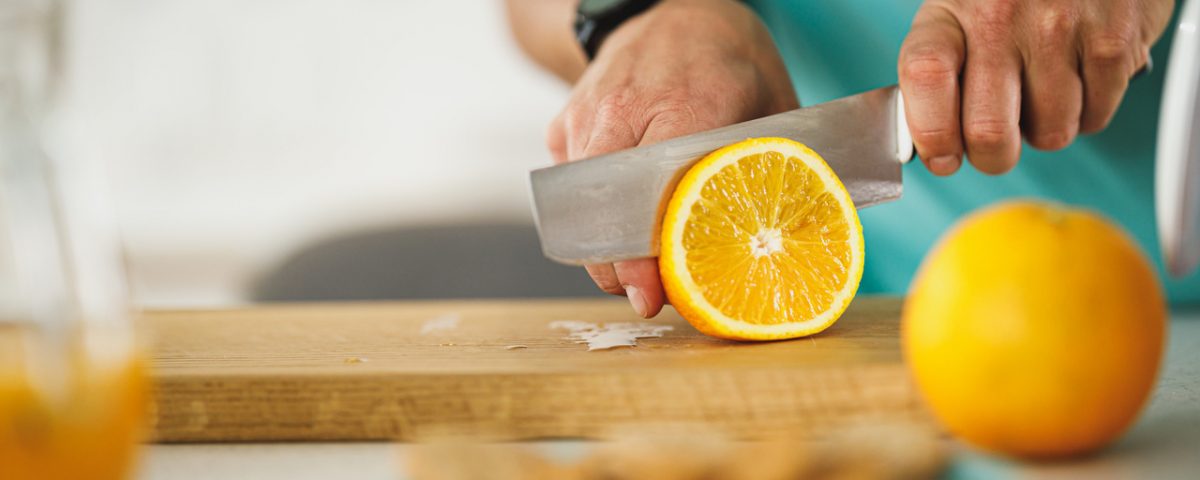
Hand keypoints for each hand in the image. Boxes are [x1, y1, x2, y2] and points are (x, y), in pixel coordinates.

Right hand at [546, 0, 796, 316]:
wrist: (668, 8)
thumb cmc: (729, 59)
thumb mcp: (772, 103)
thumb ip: (779, 165)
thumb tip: (806, 237)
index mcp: (686, 102)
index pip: (654, 192)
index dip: (646, 251)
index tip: (650, 293)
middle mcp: (624, 107)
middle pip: (604, 208)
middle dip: (616, 264)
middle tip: (643, 296)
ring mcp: (586, 113)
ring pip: (579, 204)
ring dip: (603, 246)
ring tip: (635, 270)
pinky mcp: (564, 123)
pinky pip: (571, 186)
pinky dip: (592, 214)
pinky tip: (620, 224)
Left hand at [898, 0, 1174, 174]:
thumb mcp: (960, 16)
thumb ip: (940, 76)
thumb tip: (933, 147)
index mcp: (950, 13)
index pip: (925, 75)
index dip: (932, 133)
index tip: (942, 158)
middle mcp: (1000, 17)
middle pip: (989, 131)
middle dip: (994, 157)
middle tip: (998, 146)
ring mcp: (1059, 27)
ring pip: (1049, 133)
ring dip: (1046, 129)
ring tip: (1043, 91)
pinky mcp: (1113, 39)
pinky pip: (1095, 116)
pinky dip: (1088, 112)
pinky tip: (1078, 77)